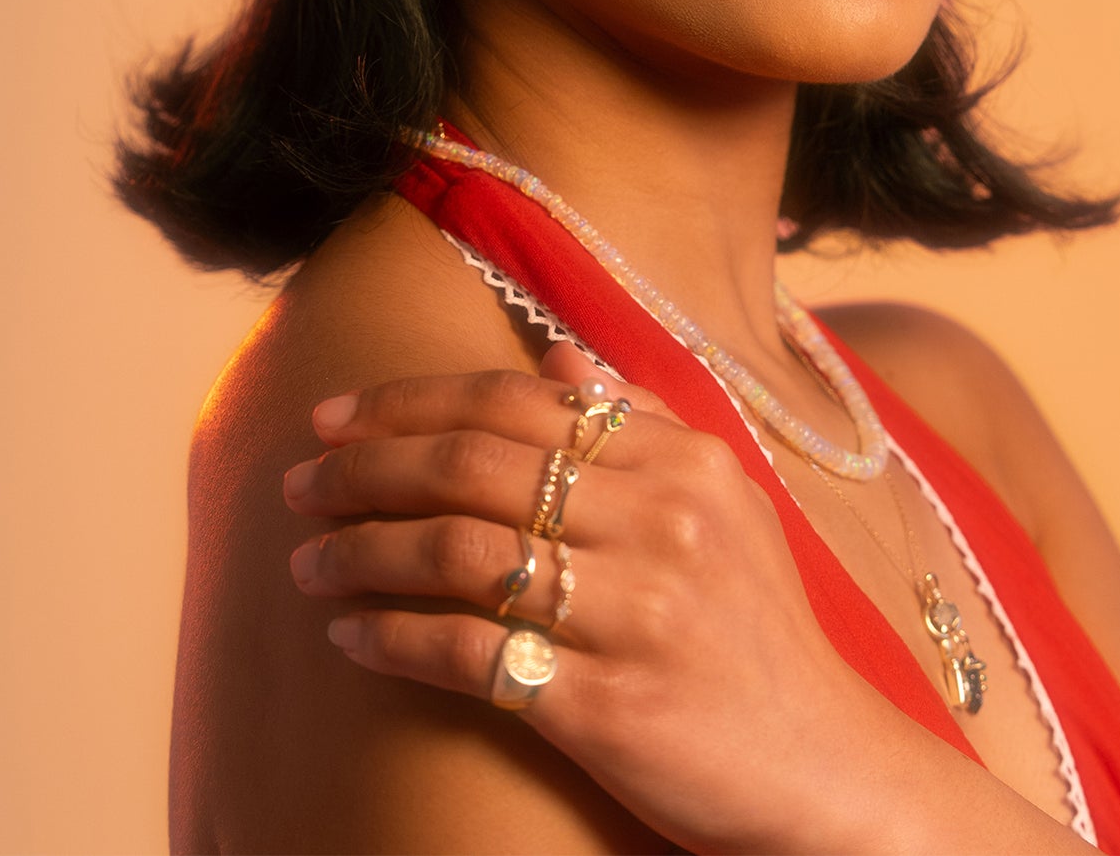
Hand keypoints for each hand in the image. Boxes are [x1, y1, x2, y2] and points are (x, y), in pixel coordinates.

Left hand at [281, 344, 1085, 854]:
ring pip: (460, 553)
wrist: (821, 764)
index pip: (518, 405)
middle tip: (298, 484)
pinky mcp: (610, 704)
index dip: (412, 402)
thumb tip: (554, 355)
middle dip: (366, 469)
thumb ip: (640, 420)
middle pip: (476, 467)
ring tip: (306, 563)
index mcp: (685, 461)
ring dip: (362, 553)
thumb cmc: (754, 624)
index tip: (334, 415)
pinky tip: (349, 636)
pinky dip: (393, 638)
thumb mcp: (722, 501)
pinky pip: (472, 653)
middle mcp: (664, 521)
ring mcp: (638, 612)